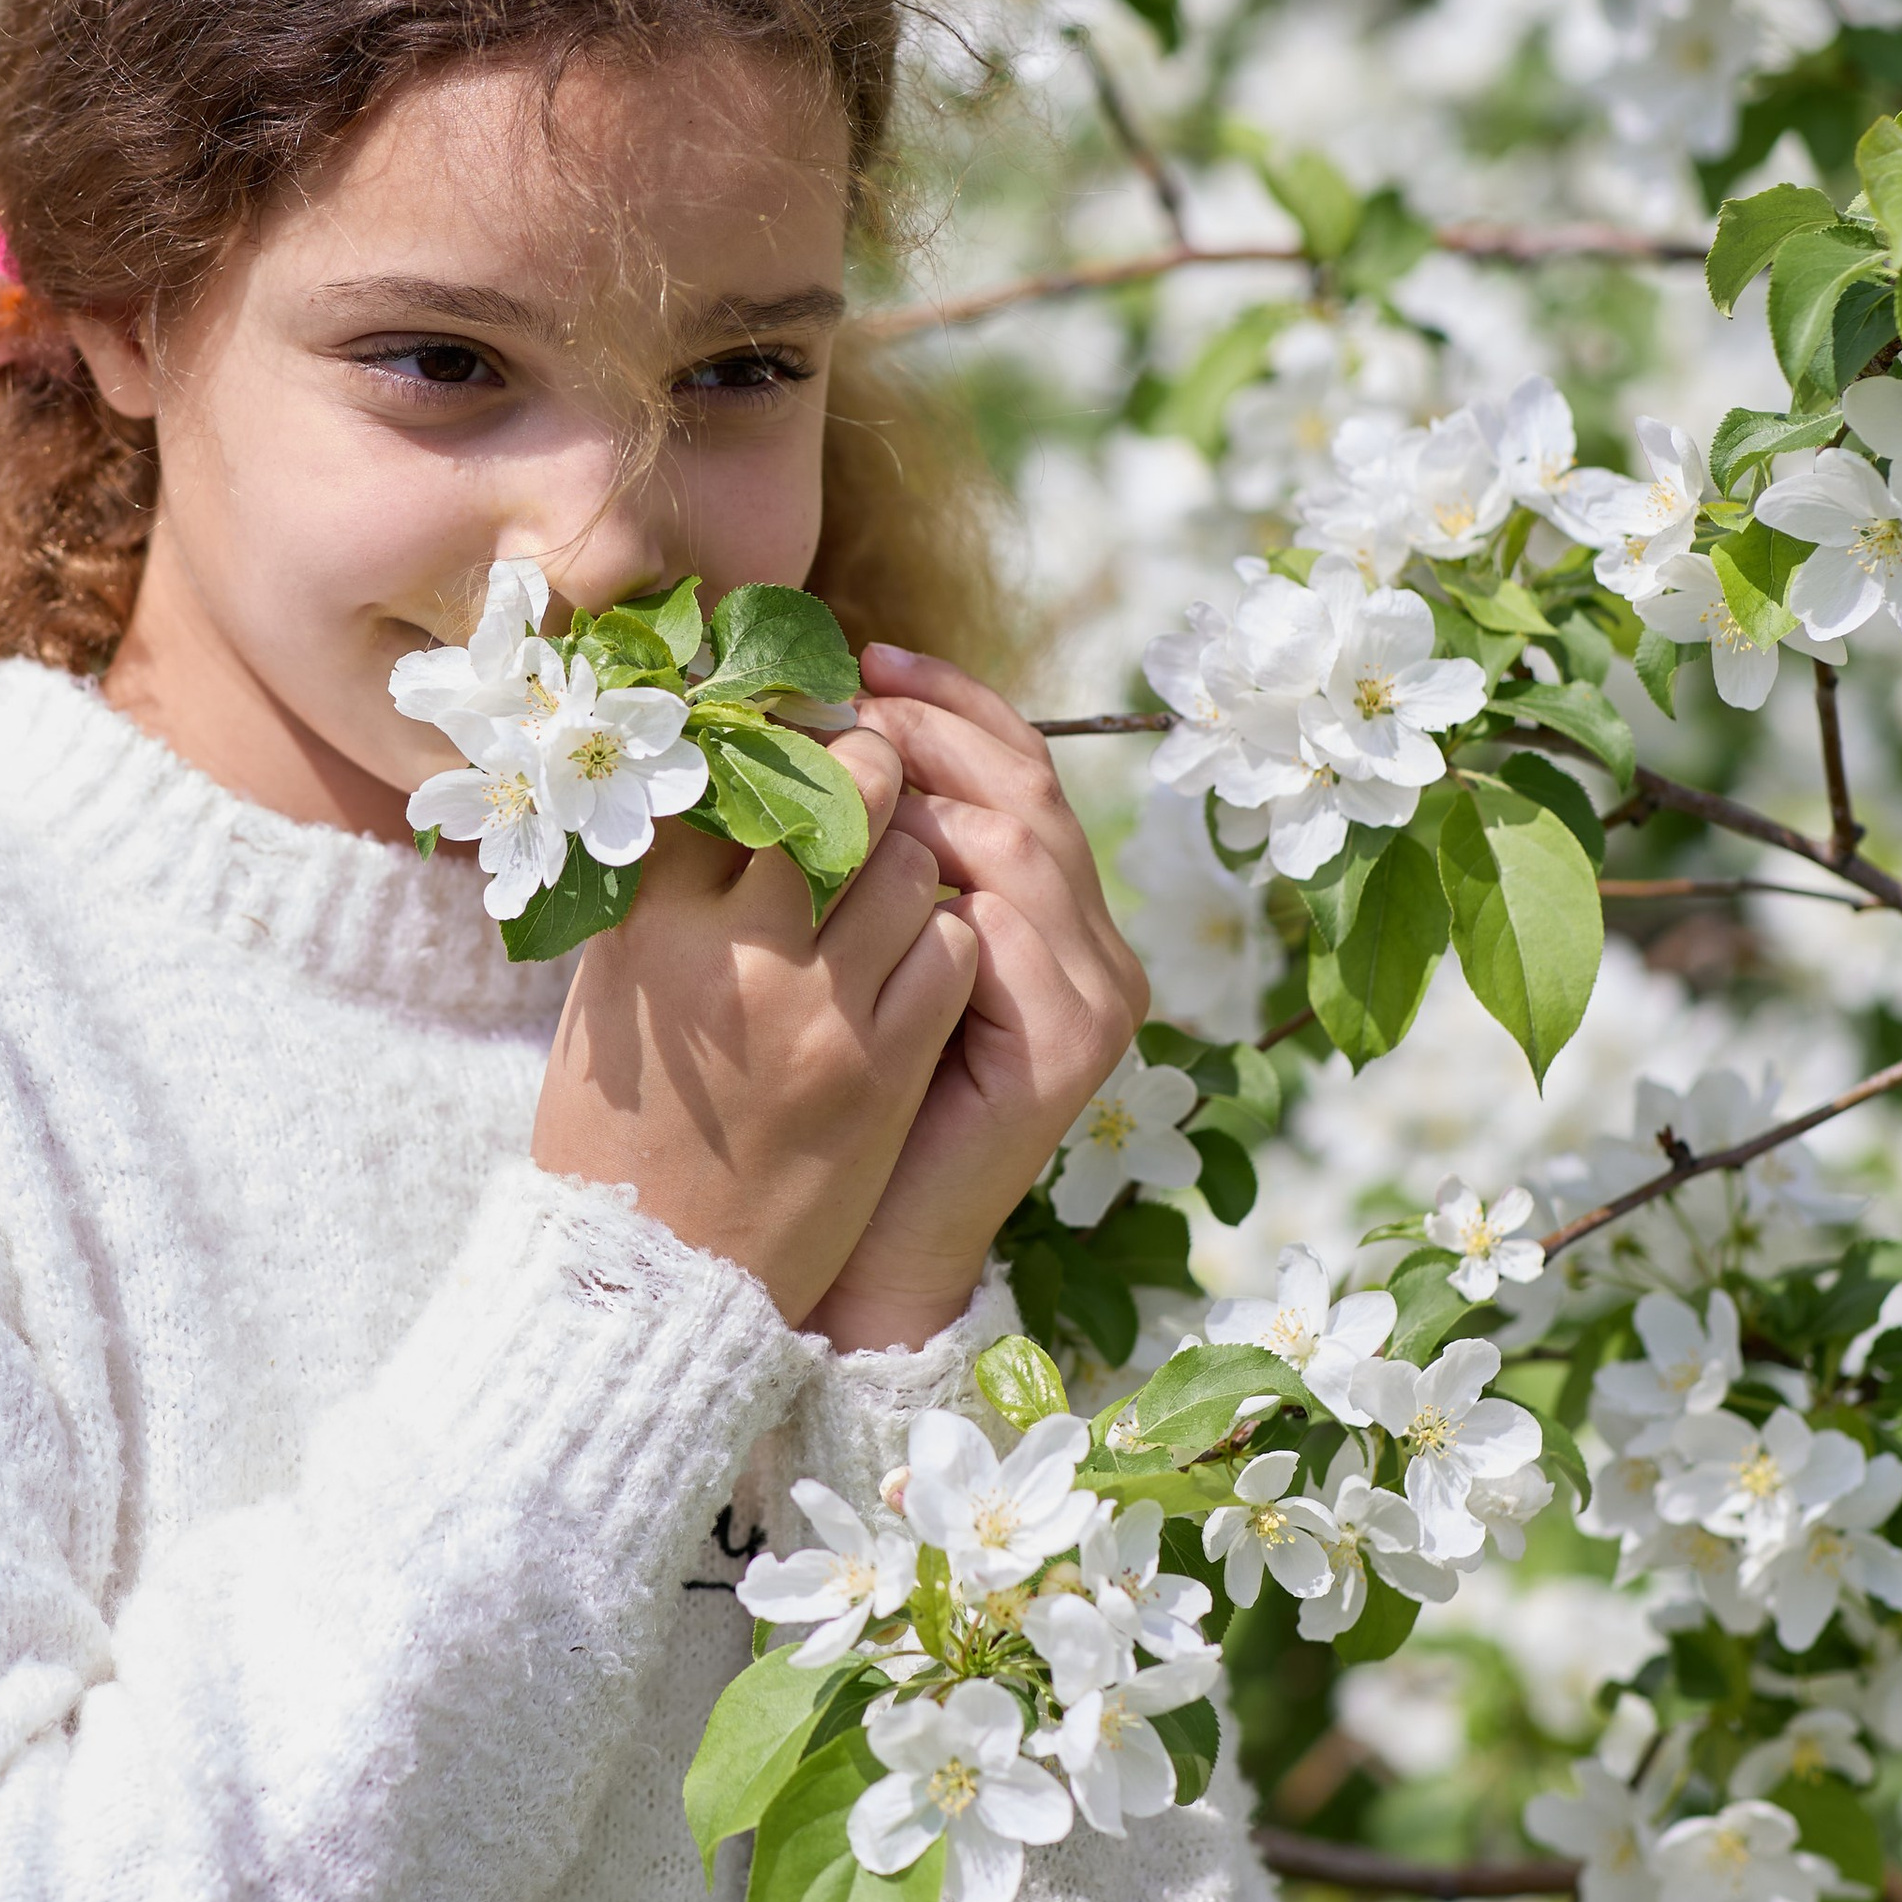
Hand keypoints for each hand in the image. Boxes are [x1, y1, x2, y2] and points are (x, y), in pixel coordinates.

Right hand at [530, 731, 981, 1326]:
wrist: (654, 1271)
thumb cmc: (619, 1127)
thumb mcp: (612, 992)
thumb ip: (662, 895)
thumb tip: (721, 796)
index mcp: (646, 919)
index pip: (725, 776)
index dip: (767, 740)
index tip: (785, 734)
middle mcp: (729, 947)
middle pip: (834, 796)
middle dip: (866, 770)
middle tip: (870, 769)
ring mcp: (815, 1006)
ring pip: (910, 866)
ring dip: (915, 857)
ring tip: (898, 872)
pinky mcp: (882, 1064)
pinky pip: (950, 950)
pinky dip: (945, 937)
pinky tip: (921, 953)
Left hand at [802, 645, 1148, 1357]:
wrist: (851, 1246)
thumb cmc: (830, 1094)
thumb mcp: (846, 943)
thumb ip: (861, 849)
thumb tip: (805, 717)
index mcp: (1048, 910)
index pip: (1019, 766)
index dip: (949, 702)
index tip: (863, 656)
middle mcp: (1092, 944)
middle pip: (1028, 788)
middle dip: (934, 726)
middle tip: (848, 690)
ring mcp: (1096, 996)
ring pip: (1022, 842)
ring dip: (927, 790)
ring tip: (843, 760)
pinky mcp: (1073, 1049)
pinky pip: (1009, 927)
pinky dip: (939, 880)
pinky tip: (867, 856)